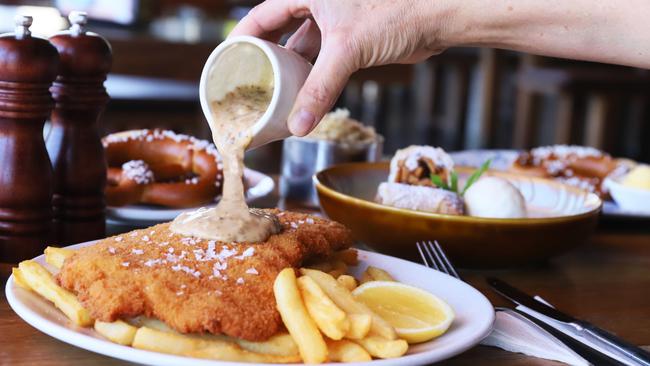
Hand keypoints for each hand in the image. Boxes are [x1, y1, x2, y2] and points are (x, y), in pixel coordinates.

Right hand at [230, 0, 453, 135]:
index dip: (243, 37)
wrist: (435, 19)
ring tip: (274, 95)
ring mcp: (334, 21)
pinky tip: (303, 95)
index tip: (228, 60)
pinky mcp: (350, 38)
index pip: (263, 14)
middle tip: (251, 84)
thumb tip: (298, 125)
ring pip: (302, 48)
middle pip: (280, 32)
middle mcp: (318, 3)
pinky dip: (312, 76)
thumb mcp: (347, 50)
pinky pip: (321, 59)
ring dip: (291, 72)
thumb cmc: (396, 14)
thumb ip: (320, 88)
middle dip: (267, 59)